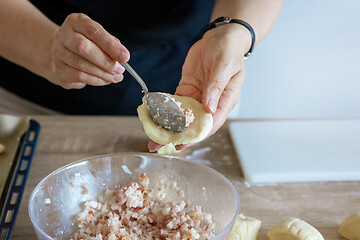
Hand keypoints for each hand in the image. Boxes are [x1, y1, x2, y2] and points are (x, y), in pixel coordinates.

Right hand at [48, 13, 129, 88]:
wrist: (64, 54)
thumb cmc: (87, 43)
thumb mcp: (99, 38)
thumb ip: (110, 44)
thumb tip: (122, 57)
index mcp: (75, 21)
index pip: (93, 31)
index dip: (111, 45)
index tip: (125, 57)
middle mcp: (63, 35)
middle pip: (83, 47)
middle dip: (106, 61)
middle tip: (120, 70)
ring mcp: (57, 53)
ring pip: (82, 65)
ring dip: (103, 74)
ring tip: (116, 77)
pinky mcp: (58, 70)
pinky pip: (79, 77)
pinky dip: (96, 80)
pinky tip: (105, 80)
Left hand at [148, 24, 249, 151]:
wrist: (219, 38)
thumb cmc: (228, 51)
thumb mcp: (224, 67)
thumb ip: (216, 87)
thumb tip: (209, 108)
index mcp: (224, 101)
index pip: (211, 124)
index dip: (196, 135)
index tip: (182, 143)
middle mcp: (210, 103)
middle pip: (193, 125)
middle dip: (177, 136)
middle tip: (159, 145)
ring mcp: (197, 97)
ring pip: (182, 117)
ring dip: (168, 127)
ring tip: (152, 137)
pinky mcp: (186, 90)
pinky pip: (174, 104)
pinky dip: (164, 111)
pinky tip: (153, 118)